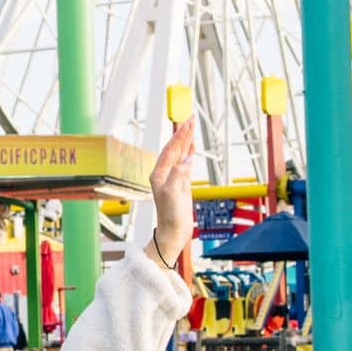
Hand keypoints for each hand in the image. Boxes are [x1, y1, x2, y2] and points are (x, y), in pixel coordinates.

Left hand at [147, 119, 197, 268]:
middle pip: (175, 148)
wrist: (174, 232)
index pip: (170, 149)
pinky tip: (192, 146)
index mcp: (159, 174)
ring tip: (192, 126)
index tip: (188, 123)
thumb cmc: (171, 216)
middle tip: (192, 118)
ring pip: (180, 154)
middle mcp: (164, 174)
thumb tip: (186, 161)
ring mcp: (173, 178)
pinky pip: (185, 163)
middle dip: (183, 133)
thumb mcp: (173, 194)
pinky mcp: (181, 184)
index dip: (180, 136)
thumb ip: (178, 175)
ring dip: (186, 140)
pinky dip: (189, 152)